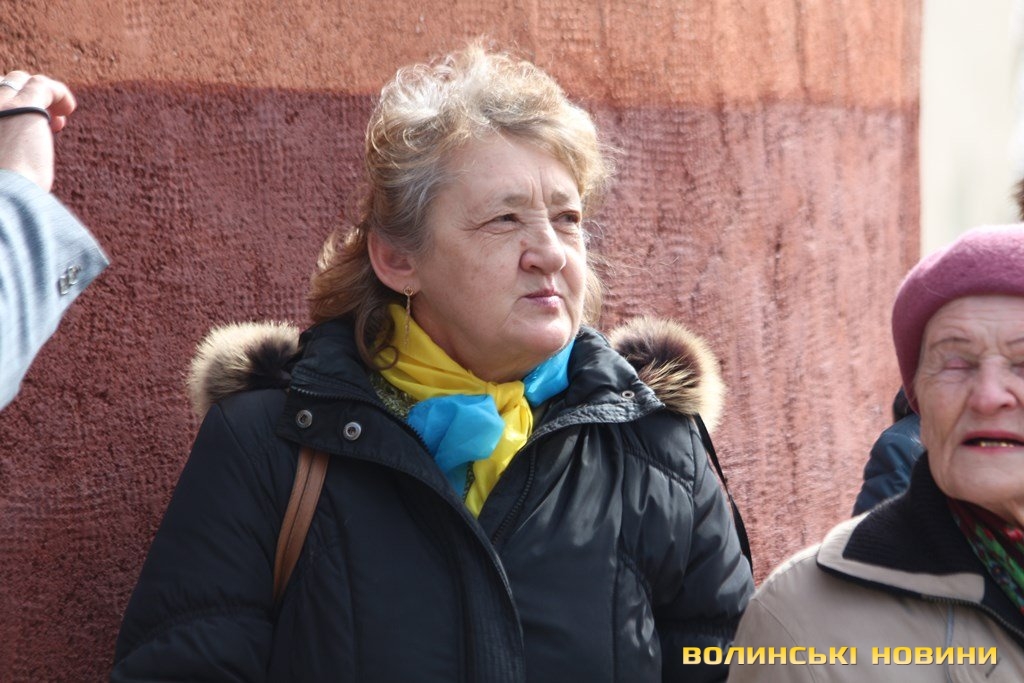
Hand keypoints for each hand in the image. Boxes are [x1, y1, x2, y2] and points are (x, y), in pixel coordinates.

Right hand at [0, 71, 76, 191]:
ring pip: (19, 80)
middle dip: (24, 98)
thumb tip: (14, 153)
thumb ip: (3, 149)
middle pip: (0, 84)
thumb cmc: (1, 194)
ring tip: (58, 119)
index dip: (6, 103)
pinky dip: (59, 93)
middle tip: (46, 123)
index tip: (24, 125)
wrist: (4, 199)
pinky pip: (42, 85)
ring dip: (41, 95)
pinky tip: (69, 109)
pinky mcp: (24, 104)